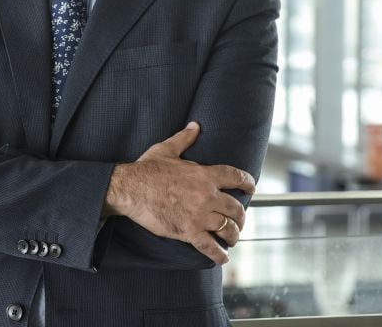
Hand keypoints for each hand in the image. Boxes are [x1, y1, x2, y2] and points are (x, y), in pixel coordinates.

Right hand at [103, 121, 254, 264]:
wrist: (130, 189)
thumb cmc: (147, 169)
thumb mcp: (167, 149)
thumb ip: (184, 138)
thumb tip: (195, 125)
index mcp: (204, 175)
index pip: (235, 177)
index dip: (247, 183)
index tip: (251, 188)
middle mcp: (207, 196)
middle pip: (236, 208)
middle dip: (241, 216)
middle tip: (239, 220)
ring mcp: (199, 215)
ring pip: (228, 228)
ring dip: (233, 234)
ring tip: (232, 237)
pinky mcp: (188, 231)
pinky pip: (210, 246)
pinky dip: (219, 254)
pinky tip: (223, 256)